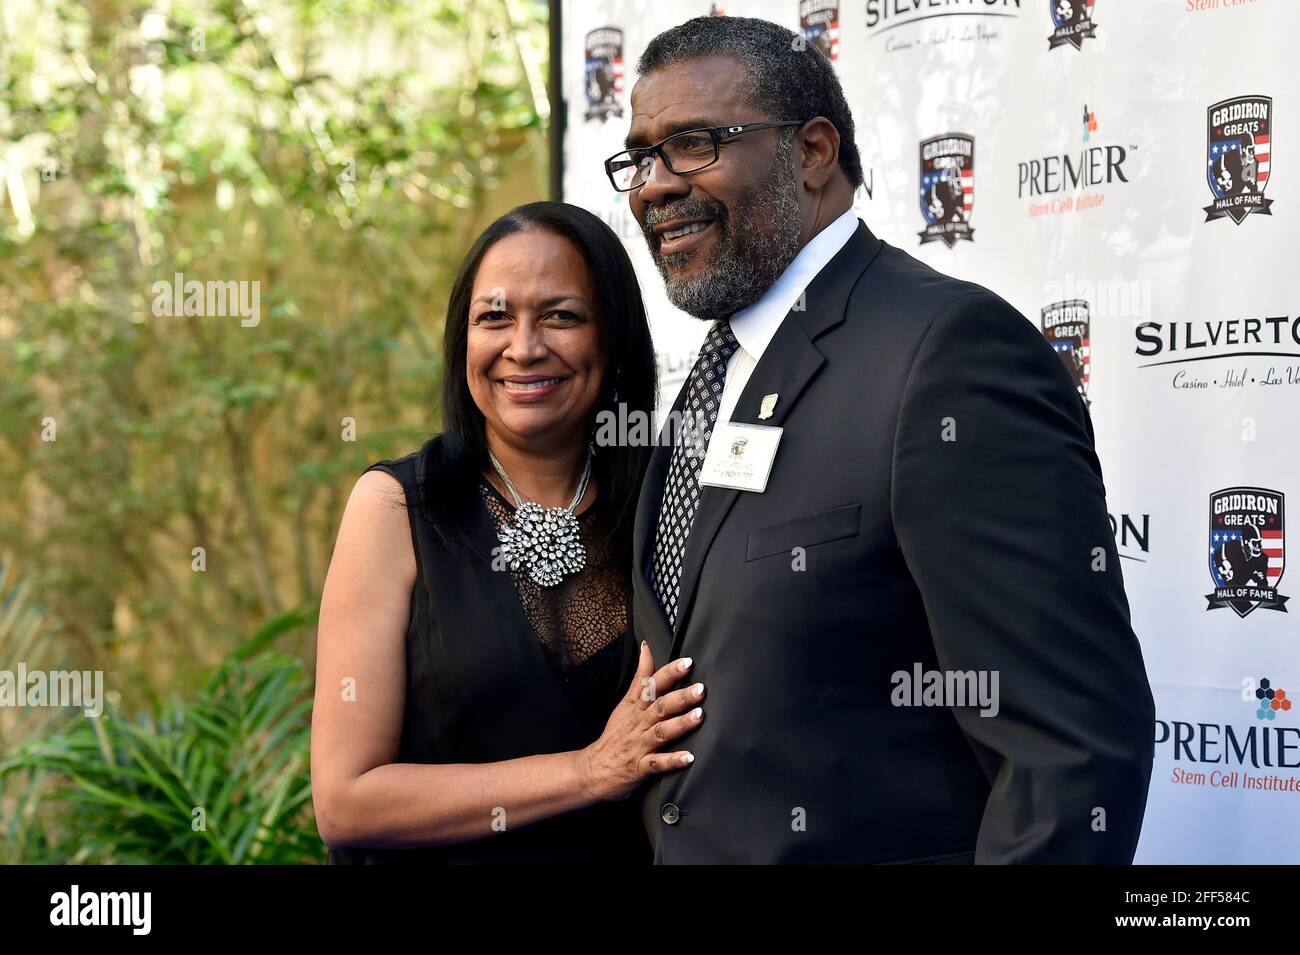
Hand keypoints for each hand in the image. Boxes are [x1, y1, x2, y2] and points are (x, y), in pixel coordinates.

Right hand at [576, 642, 704, 801]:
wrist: (593, 770)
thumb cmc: (614, 736)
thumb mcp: (624, 703)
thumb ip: (639, 677)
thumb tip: (647, 648)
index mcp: (636, 708)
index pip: (652, 685)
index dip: (669, 673)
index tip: (686, 663)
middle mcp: (639, 724)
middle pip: (660, 707)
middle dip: (680, 697)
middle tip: (700, 689)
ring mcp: (640, 746)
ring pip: (661, 732)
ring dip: (680, 724)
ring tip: (699, 716)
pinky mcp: (640, 768)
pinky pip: (657, 764)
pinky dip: (672, 761)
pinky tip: (688, 757)